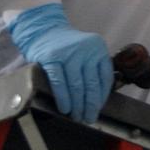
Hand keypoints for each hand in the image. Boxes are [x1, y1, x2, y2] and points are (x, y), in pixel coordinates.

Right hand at [8, 3, 113, 122]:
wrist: (44, 31)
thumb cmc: (67, 48)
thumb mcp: (86, 52)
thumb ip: (93, 69)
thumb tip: (97, 101)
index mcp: (98, 48)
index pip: (105, 77)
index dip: (102, 97)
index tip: (98, 109)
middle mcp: (86, 49)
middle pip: (91, 84)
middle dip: (90, 105)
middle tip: (88, 118)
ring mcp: (68, 53)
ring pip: (76, 86)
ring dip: (77, 105)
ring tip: (77, 116)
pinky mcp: (52, 58)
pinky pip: (59, 83)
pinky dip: (63, 98)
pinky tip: (65, 108)